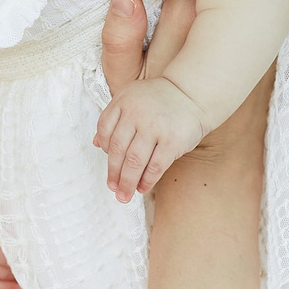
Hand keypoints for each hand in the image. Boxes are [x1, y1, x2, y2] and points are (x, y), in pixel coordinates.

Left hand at [94, 76, 207, 200]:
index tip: (108, 161)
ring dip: (127, 182)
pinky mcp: (172, 141)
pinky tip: (142, 188)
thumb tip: (95, 143)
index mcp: (123, 101)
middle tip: (113, 188)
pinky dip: (147, 180)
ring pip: (134, 161)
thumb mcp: (132, 99)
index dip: (103, 149)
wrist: (192, 93)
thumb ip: (114, 118)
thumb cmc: (160, 100)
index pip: (104, 129)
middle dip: (113, 173)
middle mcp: (136, 113)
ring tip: (124, 195)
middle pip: (118, 149)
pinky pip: (155, 166)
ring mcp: (154, 127)